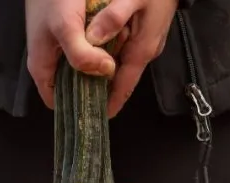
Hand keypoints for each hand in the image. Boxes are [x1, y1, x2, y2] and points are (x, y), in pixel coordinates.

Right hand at [26, 0, 116, 107]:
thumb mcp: (66, 27)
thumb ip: (83, 55)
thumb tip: (106, 72)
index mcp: (42, 70)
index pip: (59, 104)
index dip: (79, 107)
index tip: (101, 103)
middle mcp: (50, 64)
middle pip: (74, 88)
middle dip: (94, 85)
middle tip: (113, 76)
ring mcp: (60, 50)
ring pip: (83, 70)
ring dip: (100, 67)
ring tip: (115, 58)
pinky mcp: (71, 36)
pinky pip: (88, 52)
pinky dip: (101, 50)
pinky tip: (113, 42)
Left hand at [86, 0, 177, 117]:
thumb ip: (114, 17)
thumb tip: (93, 38)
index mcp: (142, 50)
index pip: (124, 87)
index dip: (110, 104)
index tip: (97, 118)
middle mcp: (145, 51)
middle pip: (122, 79)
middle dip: (105, 92)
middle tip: (82, 100)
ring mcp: (147, 42)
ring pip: (122, 64)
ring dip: (106, 74)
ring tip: (84, 81)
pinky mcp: (145, 31)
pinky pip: (124, 50)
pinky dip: (110, 56)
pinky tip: (97, 53)